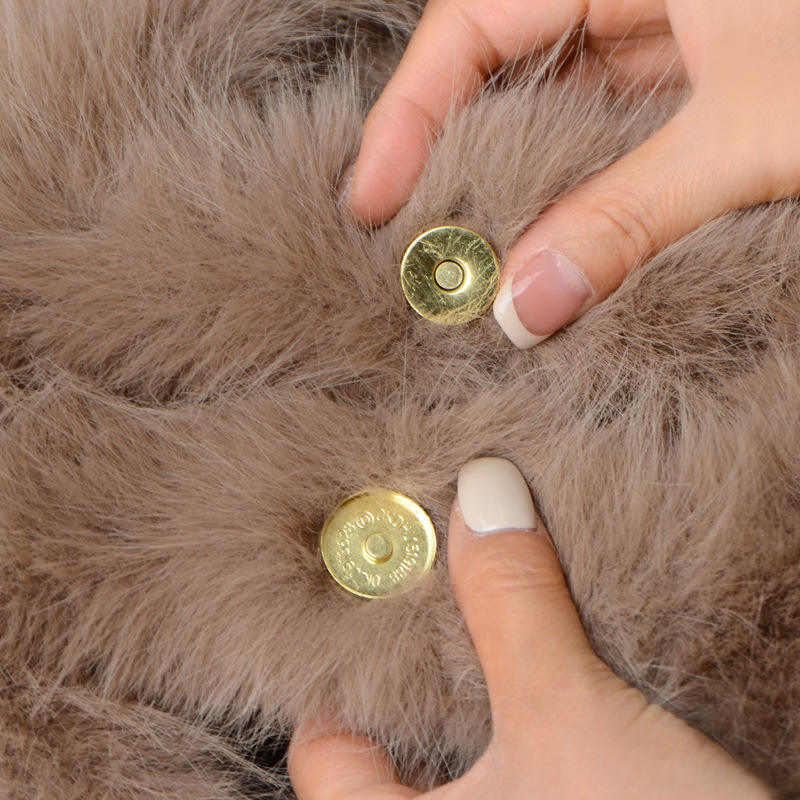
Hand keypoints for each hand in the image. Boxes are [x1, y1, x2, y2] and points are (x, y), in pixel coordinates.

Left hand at [289, 457, 770, 798]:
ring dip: (491, 680)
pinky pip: (531, 764)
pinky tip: (562, 664)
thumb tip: (483, 493)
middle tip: (444, 580)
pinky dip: (537, 711)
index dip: (344, 663)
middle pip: (402, 738)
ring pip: (473, 749)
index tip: (375, 594)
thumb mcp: (572, 724)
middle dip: (425, 659)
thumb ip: (514, 607)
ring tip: (503, 608)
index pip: (325, 744)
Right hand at [342, 1, 799, 347]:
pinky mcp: (712, 65)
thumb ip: (629, 214)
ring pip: (564, 99)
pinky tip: (567, 238)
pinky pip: (622, 122)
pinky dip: (591, 182)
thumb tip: (527, 303)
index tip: (372, 203)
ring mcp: (677, 20)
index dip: (411, 115)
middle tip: (422, 246)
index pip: (473, 20)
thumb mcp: (754, 128)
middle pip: (505, 62)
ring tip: (482, 256)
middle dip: (460, 157)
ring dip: (526, 182)